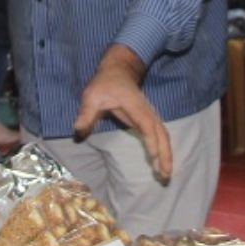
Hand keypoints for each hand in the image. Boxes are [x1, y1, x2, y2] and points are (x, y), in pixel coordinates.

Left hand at [72, 45, 172, 181]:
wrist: (118, 70)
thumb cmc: (104, 83)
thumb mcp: (91, 96)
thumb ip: (86, 113)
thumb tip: (78, 130)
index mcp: (136, 106)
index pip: (147, 125)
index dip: (152, 142)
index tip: (154, 158)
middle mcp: (147, 111)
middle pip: (162, 133)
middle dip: (166, 154)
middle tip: (166, 175)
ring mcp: (150, 115)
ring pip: (163, 135)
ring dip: (166, 154)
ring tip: (165, 174)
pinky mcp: (148, 120)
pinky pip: (159, 136)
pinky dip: (163, 149)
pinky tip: (160, 163)